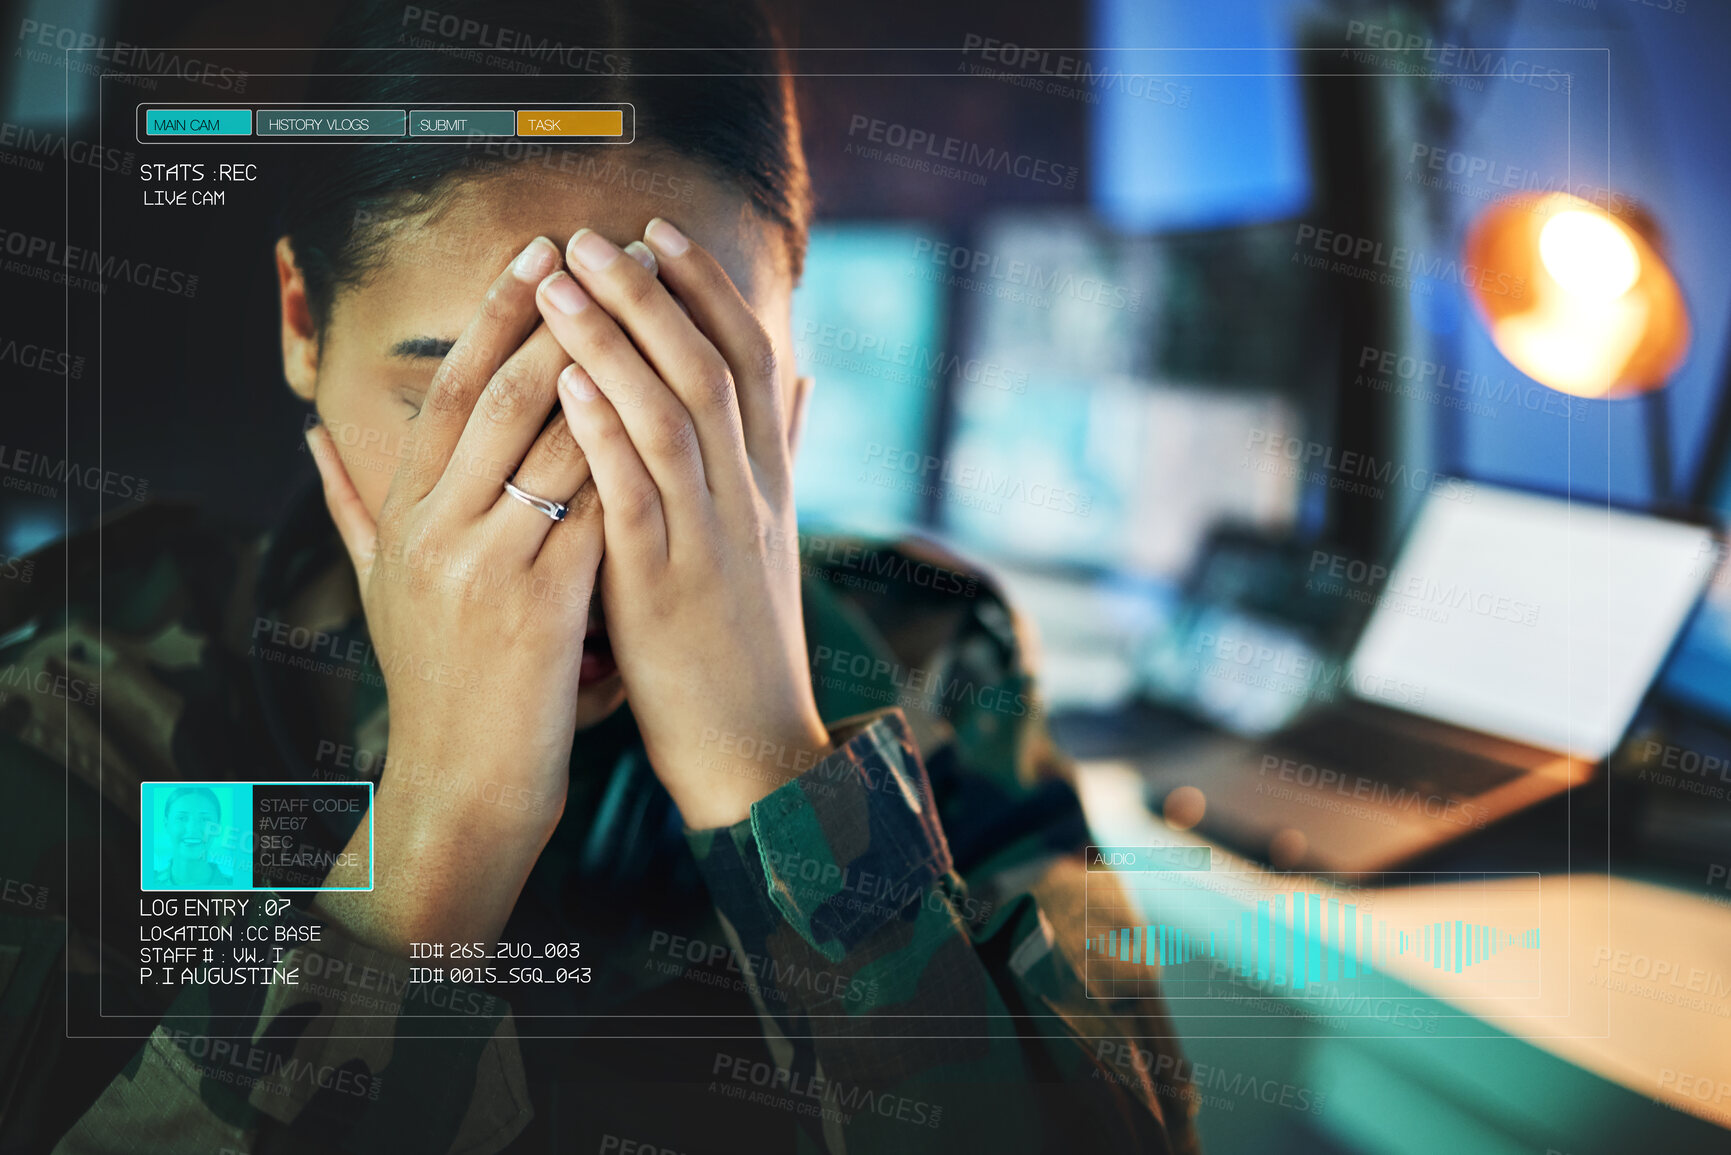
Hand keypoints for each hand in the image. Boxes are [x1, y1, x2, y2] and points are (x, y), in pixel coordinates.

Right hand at [305, 237, 603, 949]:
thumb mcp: (378, 588)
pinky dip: (624, 449)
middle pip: (495, 392)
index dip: (492, 313)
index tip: (534, 252)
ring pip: (546, 435)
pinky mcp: (536, 604)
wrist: (462, 784)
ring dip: (599, 360)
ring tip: (641, 303)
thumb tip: (312, 435)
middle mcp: (434, 528)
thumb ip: (352, 506)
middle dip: (551, 311)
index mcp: (404, 515)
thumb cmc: (435, 683)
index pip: (449, 389)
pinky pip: (589, 504)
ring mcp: (482, 563)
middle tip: (595, 247)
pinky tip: (662, 404)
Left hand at [534, 219, 828, 828]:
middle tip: (594, 233)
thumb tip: (805, 375)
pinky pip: (639, 495)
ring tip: (561, 280)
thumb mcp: (775, 536)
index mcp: (770, 480)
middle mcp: (750, 496)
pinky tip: (567, 383)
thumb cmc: (750, 641)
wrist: (758, 749)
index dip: (705, 289)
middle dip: (652, 292)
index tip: (656, 232)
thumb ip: (787, 449)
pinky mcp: (667, 587)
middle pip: (711, 366)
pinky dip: (605, 432)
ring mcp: (712, 538)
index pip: (750, 357)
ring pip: (674, 415)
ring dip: (616, 340)